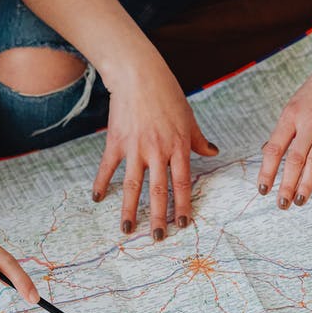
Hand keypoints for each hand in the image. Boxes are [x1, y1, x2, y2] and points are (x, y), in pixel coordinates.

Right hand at [92, 65, 217, 239]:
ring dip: (130, 209)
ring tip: (128, 229)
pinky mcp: (116, 141)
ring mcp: (135, 148)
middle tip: (158, 237)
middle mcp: (158, 151)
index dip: (182, 205)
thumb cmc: (167, 94)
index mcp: (178, 146)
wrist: (139, 75)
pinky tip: (98, 198)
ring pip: (133, 185)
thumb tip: (213, 152)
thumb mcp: (188, 117)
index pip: (182, 183)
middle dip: (159, 216)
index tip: (183, 224)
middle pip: (159, 190)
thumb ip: (198, 139)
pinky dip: (101, 183)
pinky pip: (108, 167)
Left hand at [257, 51, 311, 206]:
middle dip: (286, 185)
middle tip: (281, 205)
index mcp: (292, 114)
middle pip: (294, 159)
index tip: (262, 189)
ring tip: (299, 201)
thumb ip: (286, 128)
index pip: (274, 148)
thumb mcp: (297, 102)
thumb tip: (268, 152)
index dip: (267, 171)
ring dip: (307, 184)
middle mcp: (310, 120)